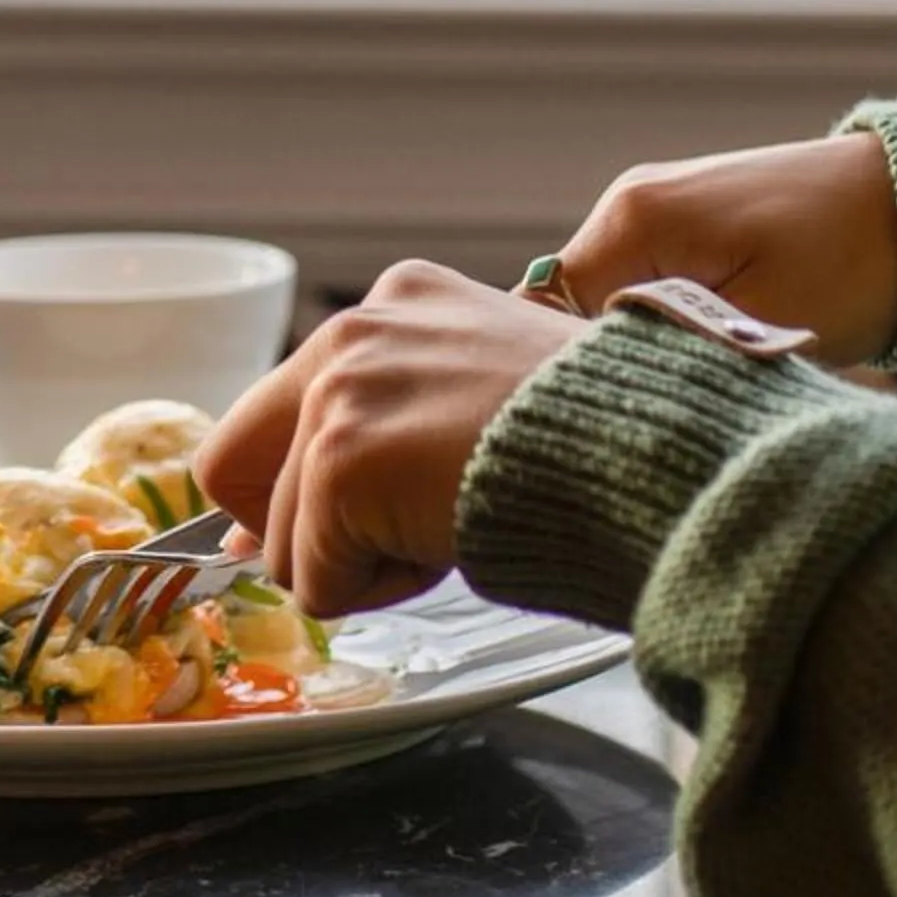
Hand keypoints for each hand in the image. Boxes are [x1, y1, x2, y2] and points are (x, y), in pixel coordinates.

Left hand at [194, 262, 585, 617]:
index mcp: (396, 303)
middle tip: (390, 542)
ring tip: (453, 528)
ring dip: (359, 564)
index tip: (344, 519)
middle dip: (296, 527)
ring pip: (282, 538)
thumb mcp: (481, 405)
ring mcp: (340, 393)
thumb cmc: (604, 445)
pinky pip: (315, 577)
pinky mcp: (343, 460)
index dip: (294, 486)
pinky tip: (449, 548)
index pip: (278, 410)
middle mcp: (353, 331)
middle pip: (233, 467)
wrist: (663, 456)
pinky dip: (375, 592)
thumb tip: (260, 535)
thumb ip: (386, 431)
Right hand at [548, 133, 896, 365]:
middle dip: (604, 356)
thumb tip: (588, 384)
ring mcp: (655, 204)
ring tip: (697, 367)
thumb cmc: (856, 264)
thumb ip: (658, 352)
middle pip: (568, 307)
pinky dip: (666, 318)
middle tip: (661, 396)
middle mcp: (628, 202)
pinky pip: (643, 280)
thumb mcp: (754, 327)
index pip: (544, 316)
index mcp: (631, 220)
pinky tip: (709, 340)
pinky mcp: (686, 218)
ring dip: (640, 339)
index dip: (570, 371)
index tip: (618, 408)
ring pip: (607, 298)